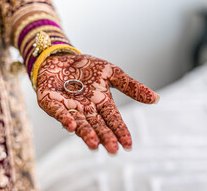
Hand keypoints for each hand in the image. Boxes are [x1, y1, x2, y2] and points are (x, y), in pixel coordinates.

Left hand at [36, 54, 158, 153]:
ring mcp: (68, 106)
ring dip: (86, 133)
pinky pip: (58, 112)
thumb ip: (131, 86)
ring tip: (94, 144)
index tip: (128, 145)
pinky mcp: (50, 102)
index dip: (120, 131)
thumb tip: (156, 99)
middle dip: (104, 137)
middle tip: (113, 150)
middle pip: (97, 125)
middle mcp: (86, 109)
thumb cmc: (86, 67)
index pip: (113, 119)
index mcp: (101, 103)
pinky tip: (71, 125)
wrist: (61, 57)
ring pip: (79, 123)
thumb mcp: (112, 73)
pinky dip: (64, 118)